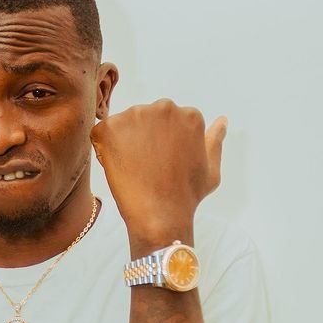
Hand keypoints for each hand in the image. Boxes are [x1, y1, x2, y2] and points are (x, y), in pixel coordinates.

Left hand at [90, 99, 226, 243]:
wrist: (160, 215)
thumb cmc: (187, 196)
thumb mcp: (211, 168)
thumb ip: (214, 140)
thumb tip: (222, 120)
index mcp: (189, 115)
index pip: (167, 122)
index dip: (161, 144)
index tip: (161, 163)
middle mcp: (163, 108)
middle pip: (145, 119)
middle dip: (142, 138)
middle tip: (145, 167)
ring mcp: (135, 115)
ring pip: (123, 125)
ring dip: (123, 142)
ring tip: (132, 169)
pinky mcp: (110, 127)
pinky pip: (101, 134)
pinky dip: (103, 149)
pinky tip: (116, 167)